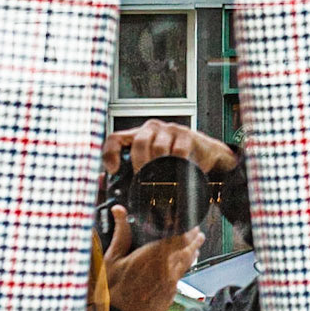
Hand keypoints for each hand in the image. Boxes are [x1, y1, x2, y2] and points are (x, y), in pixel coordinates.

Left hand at [101, 118, 236, 181]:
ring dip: (159, 166)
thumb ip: (131, 173)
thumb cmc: (173, 162)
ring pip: (158, 146)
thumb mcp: (151, 164)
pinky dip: (176, 164)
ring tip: (161, 180)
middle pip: (139, 142)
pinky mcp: (187, 135)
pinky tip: (177, 172)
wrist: (204, 156)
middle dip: (140, 164)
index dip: (110, 154)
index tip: (113, 171)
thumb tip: (105, 182)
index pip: (115, 138)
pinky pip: (178, 151)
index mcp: (138, 135)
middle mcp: (152, 128)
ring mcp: (170, 129)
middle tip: (143, 181)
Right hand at [103, 204, 204, 310]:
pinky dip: (182, 272)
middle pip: (188, 251)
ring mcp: (171, 285)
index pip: (180, 238)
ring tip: (195, 248)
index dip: (189, 230)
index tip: (192, 223)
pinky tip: (179, 270)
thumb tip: (119, 210)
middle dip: (194, 241)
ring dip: (191, 255)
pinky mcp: (169, 298)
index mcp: (154, 256)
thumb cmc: (111, 293)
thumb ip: (121, 234)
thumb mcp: (111, 260)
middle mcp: (167, 269)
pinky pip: (179, 280)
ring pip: (186, 266)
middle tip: (198, 233)